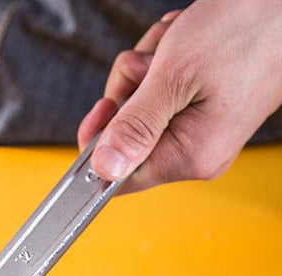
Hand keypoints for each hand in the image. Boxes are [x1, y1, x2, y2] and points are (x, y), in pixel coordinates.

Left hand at [78, 0, 281, 192]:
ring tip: (174, 44)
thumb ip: (135, 126)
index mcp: (190, 156)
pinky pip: (161, 92)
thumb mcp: (175, 76)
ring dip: (146, 69)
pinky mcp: (205, 109)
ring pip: (141, 107)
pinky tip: (182, 42)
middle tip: (151, 62)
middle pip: (128, 137)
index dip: (99, 146)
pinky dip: (162, 62)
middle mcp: (197, 152)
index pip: (121, 176)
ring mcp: (202, 130)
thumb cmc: (247, 28)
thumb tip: (105, 168)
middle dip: (129, 90)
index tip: (101, 108)